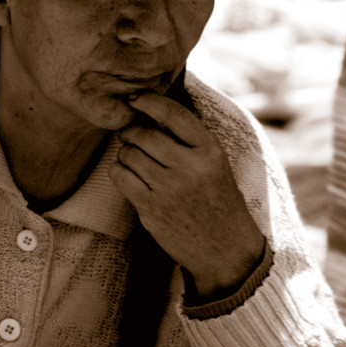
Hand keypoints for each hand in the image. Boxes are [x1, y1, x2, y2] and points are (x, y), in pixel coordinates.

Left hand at [110, 92, 264, 299]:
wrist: (225, 249)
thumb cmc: (217, 199)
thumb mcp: (215, 162)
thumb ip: (189, 138)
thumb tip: (150, 108)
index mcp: (210, 151)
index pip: (174, 114)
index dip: (149, 100)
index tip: (135, 97)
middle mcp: (190, 168)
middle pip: (144, 133)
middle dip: (132, 130)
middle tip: (131, 133)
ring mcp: (168, 190)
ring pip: (129, 153)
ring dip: (126, 151)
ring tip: (135, 156)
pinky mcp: (151, 209)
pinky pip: (121, 176)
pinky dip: (120, 170)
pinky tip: (130, 174)